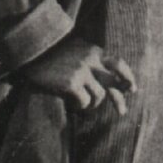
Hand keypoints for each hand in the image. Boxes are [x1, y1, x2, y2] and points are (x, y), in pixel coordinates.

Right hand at [21, 36, 136, 112]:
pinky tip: (71, 104)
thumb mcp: (76, 50)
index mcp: (94, 52)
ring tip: (79, 102)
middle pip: (111, 84)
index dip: (128, 77)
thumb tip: (110, 79)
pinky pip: (84, 102)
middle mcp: (90, 61)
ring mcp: (81, 72)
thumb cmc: (52, 54)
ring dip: (90, 104)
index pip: (118, 64)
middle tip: (122, 112)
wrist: (30, 51)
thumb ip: (92, 61)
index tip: (132, 89)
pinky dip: (79, 106)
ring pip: (98, 96)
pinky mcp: (71, 83)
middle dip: (118, 100)